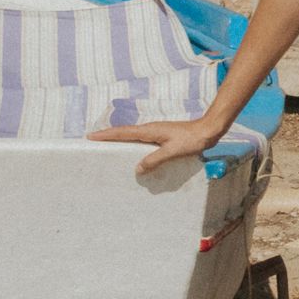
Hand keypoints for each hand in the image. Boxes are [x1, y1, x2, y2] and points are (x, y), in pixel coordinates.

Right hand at [89, 117, 224, 173]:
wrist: (207, 130)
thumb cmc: (192, 139)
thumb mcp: (173, 151)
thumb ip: (155, 159)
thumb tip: (137, 169)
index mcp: (149, 130)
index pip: (122, 132)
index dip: (106, 135)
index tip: (90, 136)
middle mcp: (150, 129)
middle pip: (124, 133)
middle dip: (108, 137)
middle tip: (93, 143)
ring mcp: (156, 132)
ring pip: (132, 137)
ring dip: (119, 141)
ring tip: (108, 149)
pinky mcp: (162, 137)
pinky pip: (141, 141)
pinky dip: (132, 145)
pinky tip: (133, 154)